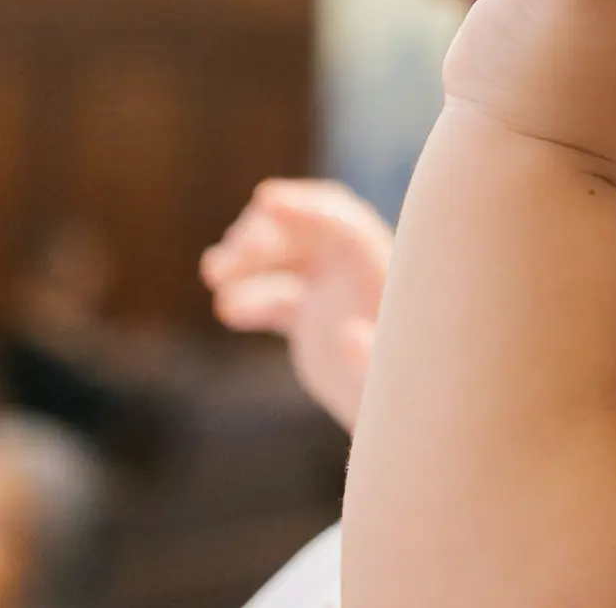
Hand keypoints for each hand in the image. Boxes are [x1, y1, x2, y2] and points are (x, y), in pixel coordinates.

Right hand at [201, 179, 391, 429]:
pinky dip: (249, 297)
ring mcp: (333, 288)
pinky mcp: (312, 313)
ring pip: (285, 255)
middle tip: (220, 265)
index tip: (266, 199)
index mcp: (382, 269)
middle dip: (262, 237)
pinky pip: (276, 293)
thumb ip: (371, 358)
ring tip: (212, 273)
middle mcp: (358, 270)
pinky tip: (227, 312)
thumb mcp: (388, 379)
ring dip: (246, 257)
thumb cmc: (403, 393)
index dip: (307, 208)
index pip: (343, 221)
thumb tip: (349, 334)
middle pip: (305, 230)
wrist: (400, 416)